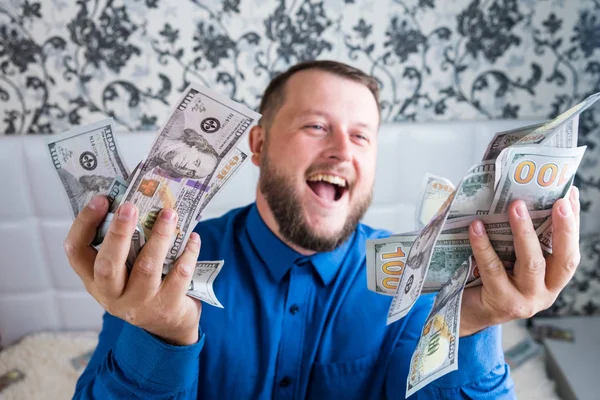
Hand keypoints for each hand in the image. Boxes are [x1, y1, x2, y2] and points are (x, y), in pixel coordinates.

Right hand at [64, 195, 201, 345]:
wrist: (169, 325)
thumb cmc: (144, 286)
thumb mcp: (124, 270)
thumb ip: (123, 244)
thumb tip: (135, 201)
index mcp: (95, 280)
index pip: (76, 252)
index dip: (84, 224)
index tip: (100, 199)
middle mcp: (112, 295)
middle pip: (108, 265)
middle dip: (118, 233)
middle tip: (129, 206)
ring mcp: (139, 304)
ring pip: (147, 268)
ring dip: (159, 237)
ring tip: (169, 214)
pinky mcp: (167, 307)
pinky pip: (179, 275)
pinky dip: (187, 253)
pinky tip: (193, 237)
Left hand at [460, 187, 579, 336]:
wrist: (468, 314)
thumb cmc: (491, 281)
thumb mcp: (513, 262)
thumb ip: (523, 241)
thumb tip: (524, 199)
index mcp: (553, 280)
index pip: (571, 250)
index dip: (573, 224)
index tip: (571, 195)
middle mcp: (545, 292)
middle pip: (563, 260)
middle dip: (564, 229)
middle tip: (558, 202)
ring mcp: (525, 300)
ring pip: (531, 264)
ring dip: (524, 232)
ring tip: (515, 206)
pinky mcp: (501, 302)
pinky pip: (493, 269)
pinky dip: (484, 246)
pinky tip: (476, 227)